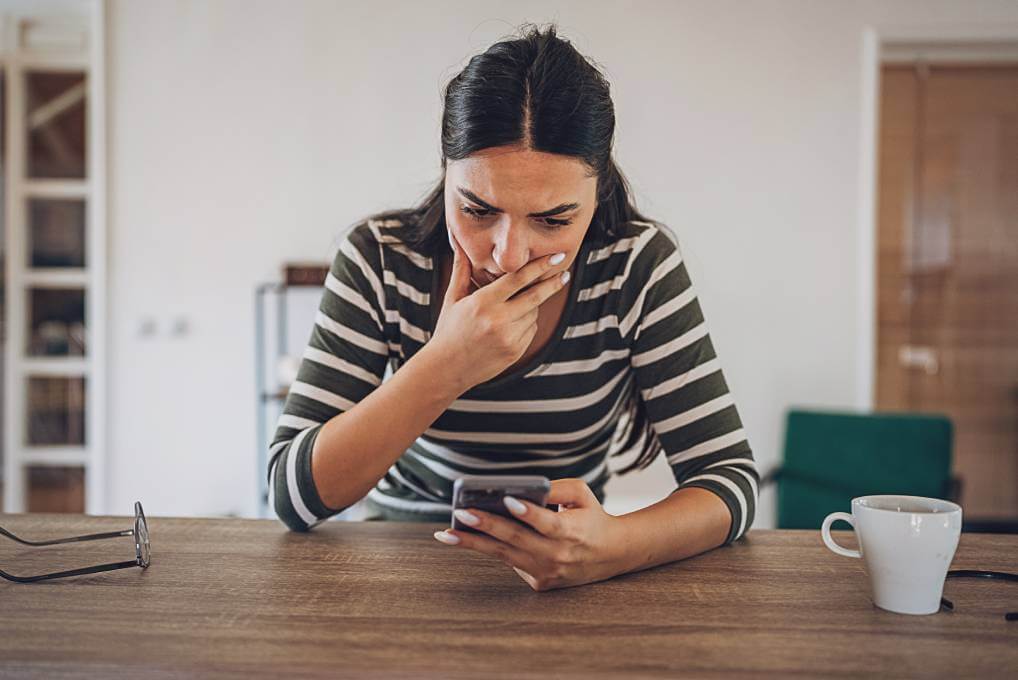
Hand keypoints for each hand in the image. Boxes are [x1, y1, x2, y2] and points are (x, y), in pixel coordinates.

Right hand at [429, 229, 570, 389]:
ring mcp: (509, 338)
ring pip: (533, 313)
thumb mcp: (452, 299)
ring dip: (531, 305)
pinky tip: (510, 325)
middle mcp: (498, 320)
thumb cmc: (449, 330)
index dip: (540, 266)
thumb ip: (461, 270)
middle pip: (535, 296)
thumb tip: (459, 244)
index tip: (557, 257)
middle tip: (564, 273)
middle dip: (552, 283)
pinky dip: (527, 322)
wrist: (447, 368)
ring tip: (512, 307)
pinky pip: (531, 329)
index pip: (518, 278)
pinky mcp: (515, 351)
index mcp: (482, 303)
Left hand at [433, 478, 626, 590]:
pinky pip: (511, 562)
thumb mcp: (581, 495)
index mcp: (571, 531)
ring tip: (446, 533)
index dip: (528, 512)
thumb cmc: (591, 517)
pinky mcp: (540, 583)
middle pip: (516, 540)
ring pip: (504, 556)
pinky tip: (469, 538)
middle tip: (461, 513)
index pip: (546, 522)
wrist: (611, 554)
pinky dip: (492, 549)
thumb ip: (555, 488)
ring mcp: (547, 573)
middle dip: (487, 526)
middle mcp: (557, 555)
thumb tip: (521, 488)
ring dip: (473, 543)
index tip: (507, 499)